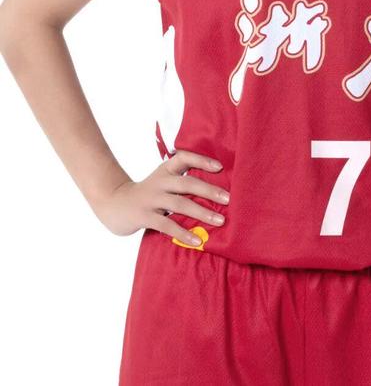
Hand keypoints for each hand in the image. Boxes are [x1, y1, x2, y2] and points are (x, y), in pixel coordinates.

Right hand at [91, 149, 229, 246]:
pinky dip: (183, 232)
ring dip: (202, 212)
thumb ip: (181, 181)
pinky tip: (197, 240)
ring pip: (180, 204)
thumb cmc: (146, 193)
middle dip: (210, 191)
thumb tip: (214, 190)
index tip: (220, 167)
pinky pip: (167, 225)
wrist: (113, 203)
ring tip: (220, 221)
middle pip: (187, 183)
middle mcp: (159, 182)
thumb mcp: (161, 180)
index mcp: (165, 170)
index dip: (202, 160)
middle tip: (229, 199)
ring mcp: (151, 199)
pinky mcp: (144, 216)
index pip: (184, 158)